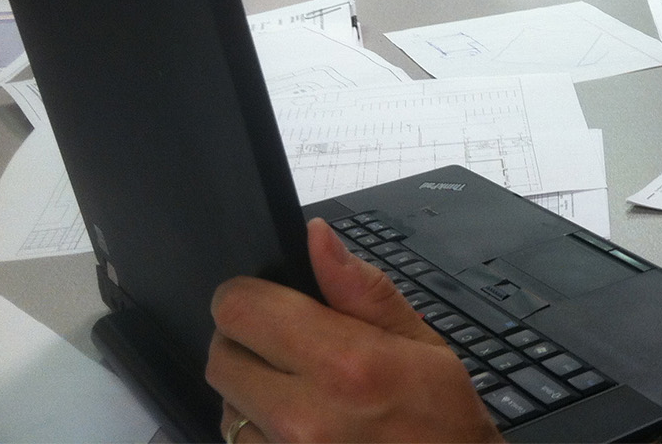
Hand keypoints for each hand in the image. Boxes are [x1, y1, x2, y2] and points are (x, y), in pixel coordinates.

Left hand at [206, 218, 502, 442]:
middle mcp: (305, 416)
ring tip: (303, 389)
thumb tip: (317, 238)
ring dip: (251, 387)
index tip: (269, 297)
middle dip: (246, 339)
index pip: (241, 311)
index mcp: (345, 365)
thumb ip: (360, 289)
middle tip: (287, 341)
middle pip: (221, 357)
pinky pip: (238, 439)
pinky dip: (258, 425)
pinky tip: (300, 421)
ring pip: (225, 402)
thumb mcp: (419, 341)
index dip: (248, 294)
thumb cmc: (440, 417)